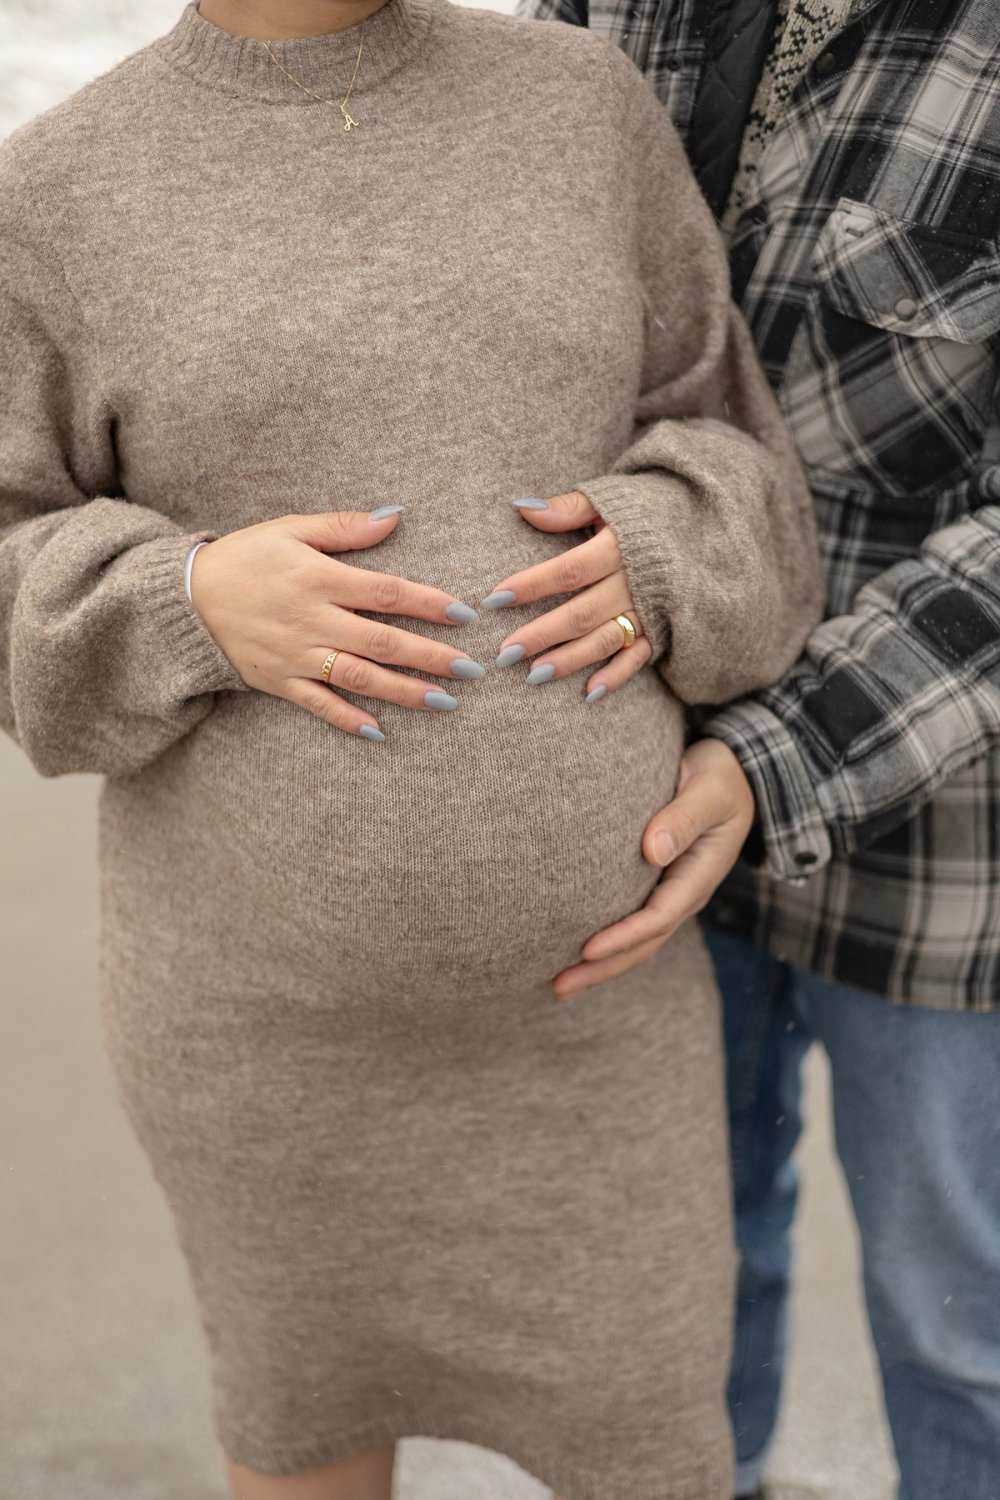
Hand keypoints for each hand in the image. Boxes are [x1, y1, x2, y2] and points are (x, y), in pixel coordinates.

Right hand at [190, 509, 482, 739]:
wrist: (185, 600)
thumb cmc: (244, 557)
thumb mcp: (289, 528)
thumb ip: (343, 526)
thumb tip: (394, 516)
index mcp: (319, 579)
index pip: (386, 592)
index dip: (428, 603)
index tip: (463, 615)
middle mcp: (312, 620)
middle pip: (382, 640)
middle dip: (430, 656)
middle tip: (472, 669)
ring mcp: (296, 655)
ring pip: (359, 677)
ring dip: (403, 691)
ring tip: (444, 702)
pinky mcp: (279, 681)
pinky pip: (319, 705)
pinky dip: (347, 720)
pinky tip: (380, 732)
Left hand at [485, 492, 652, 694]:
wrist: (706, 524)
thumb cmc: (646, 509)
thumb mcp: (610, 498)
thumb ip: (569, 507)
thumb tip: (522, 508)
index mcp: (620, 546)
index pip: (570, 571)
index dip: (531, 586)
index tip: (494, 600)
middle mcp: (635, 582)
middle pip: (582, 613)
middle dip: (542, 635)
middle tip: (504, 655)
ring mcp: (650, 609)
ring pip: (605, 640)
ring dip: (569, 660)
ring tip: (532, 676)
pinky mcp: (663, 628)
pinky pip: (639, 657)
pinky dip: (616, 676)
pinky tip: (588, 693)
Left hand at [553, 739, 754, 996]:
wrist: (737, 775)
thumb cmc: (720, 777)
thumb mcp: (710, 791)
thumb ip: (684, 817)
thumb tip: (652, 851)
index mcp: (700, 874)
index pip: (659, 916)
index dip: (624, 936)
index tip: (586, 948)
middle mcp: (686, 893)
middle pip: (644, 943)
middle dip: (603, 967)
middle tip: (558, 986)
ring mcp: (673, 894)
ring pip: (637, 941)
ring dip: (600, 965)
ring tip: (558, 984)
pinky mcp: (658, 888)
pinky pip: (631, 924)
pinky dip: (605, 944)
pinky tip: (572, 951)